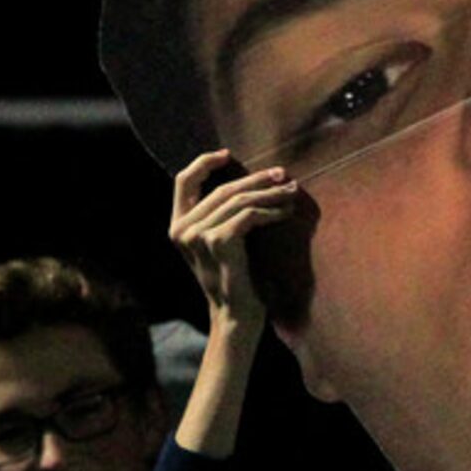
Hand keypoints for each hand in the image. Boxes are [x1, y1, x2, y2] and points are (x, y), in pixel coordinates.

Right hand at [169, 151, 298, 331]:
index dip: (204, 162)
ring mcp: (197, 235)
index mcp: (178, 226)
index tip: (229, 154)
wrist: (237, 316)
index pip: (183, 181)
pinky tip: (287, 213)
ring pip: (239, 200)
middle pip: (222, 188)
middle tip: (283, 174)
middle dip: (256, 179)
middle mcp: (182, 229)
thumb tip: (247, 181)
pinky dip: (272, 212)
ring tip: (292, 192)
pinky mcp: (218, 241)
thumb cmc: (237, 280)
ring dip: (270, 194)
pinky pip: (249, 215)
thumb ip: (219, 215)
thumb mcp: (220, 243)